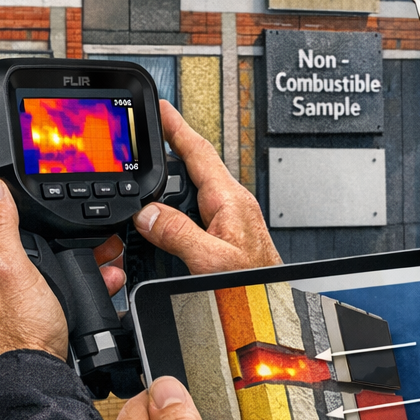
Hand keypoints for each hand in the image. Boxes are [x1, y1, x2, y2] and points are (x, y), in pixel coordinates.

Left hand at [0, 177, 123, 390]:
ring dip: (31, 296)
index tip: (33, 242)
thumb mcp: (13, 266)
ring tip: (57, 302)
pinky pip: (3, 328)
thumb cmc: (17, 336)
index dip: (12, 235)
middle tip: (55, 274)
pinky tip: (43, 327)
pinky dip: (23, 324)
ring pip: (1, 300)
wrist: (24, 393)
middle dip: (28, 268)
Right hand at [132, 100, 281, 273]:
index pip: (198, 151)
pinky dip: (175, 209)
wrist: (274, 312)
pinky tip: (165, 220)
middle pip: (193, 168)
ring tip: (147, 180)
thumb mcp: (211, 260)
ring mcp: (230, 218)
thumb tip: (147, 213)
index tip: (160, 106)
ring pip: (193, 191)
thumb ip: (178, 234)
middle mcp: (232, 204)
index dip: (176, 126)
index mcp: (230, 200)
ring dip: (170, 185)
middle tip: (144, 136)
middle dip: (168, 152)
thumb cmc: (255, 287)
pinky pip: (195, 211)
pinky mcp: (227, 234)